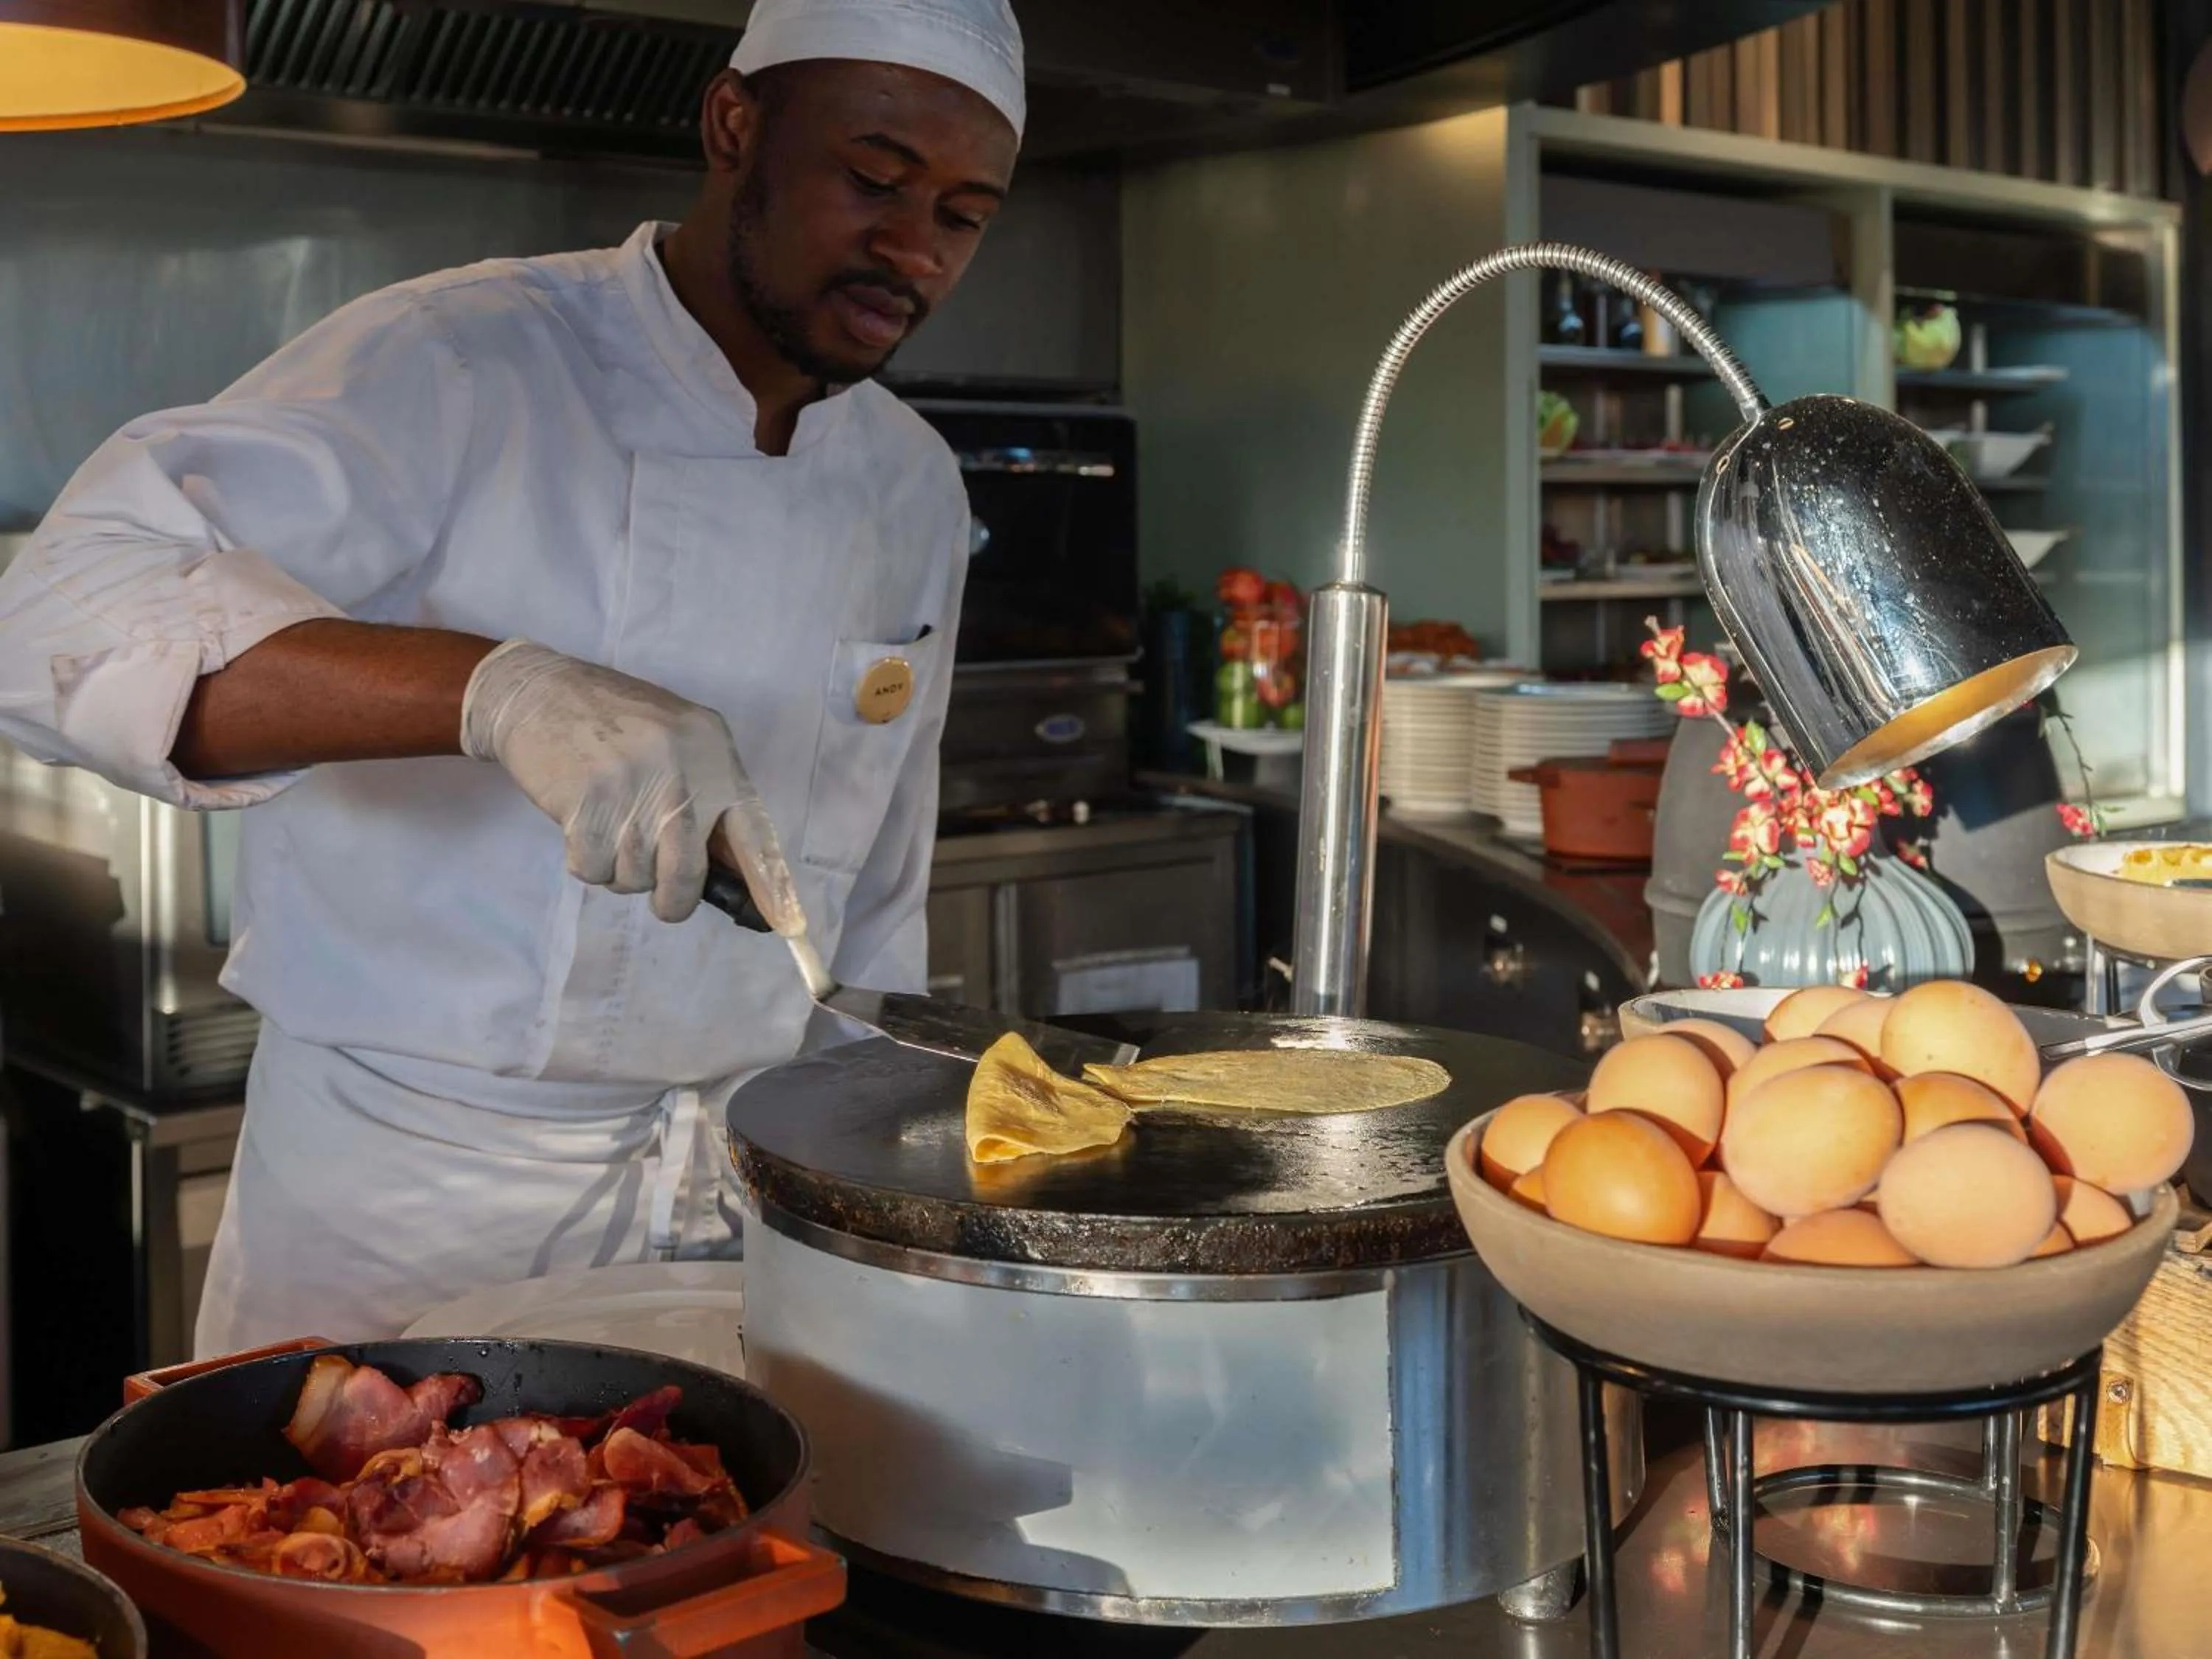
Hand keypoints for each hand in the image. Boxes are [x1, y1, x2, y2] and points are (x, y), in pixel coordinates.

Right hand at [460, 640, 802, 925]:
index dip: (770, 886)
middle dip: (673, 898)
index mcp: (714, 756)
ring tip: (609, 825)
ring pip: (635, 877)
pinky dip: (586, 861)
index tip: (788, 927)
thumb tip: (728, 869)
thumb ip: (707, 794)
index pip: (753, 833)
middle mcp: (682, 775)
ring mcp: (633, 791)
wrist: (540, 692)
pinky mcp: (587, 808)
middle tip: (660, 893)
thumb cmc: (617, 722)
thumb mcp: (680, 742)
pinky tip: (582, 823)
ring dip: (620, 869)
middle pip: (687, 875)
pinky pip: (594, 871)